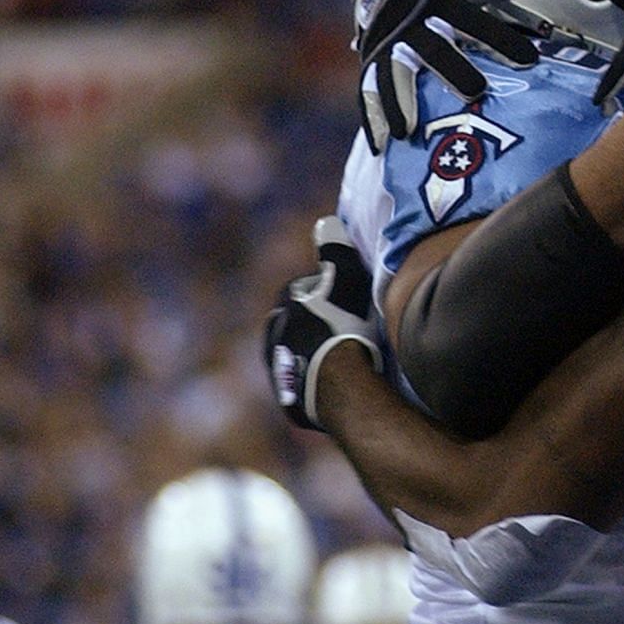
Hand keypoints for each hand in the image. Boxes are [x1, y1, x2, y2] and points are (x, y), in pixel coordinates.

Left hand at [265, 216, 382, 430]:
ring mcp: (281, 374)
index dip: (329, 290)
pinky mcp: (290, 402)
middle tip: (347, 326)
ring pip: (299, 357)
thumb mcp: (344, 278)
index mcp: (284, 308)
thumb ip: (335, 249)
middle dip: (316, 324)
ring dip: (316, 353)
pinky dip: (319, 380)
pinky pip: (306, 385)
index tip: (349, 297)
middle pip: (297, 325)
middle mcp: (274, 340)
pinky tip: (341, 381)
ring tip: (345, 356)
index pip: (305, 290)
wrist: (339, 384)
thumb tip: (325, 222)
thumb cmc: (343, 326)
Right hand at [351, 0, 553, 151]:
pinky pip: (368, 87)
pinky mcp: (371, 56)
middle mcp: (414, 21)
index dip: (501, 40)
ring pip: (392, 72)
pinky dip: (373, 116)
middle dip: (452, 71)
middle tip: (474, 92)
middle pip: (434, 49)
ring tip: (407, 131)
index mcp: (443, 0)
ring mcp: (388, 40)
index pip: (476, 22)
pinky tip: (381, 143)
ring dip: (400, 102)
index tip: (528, 60)